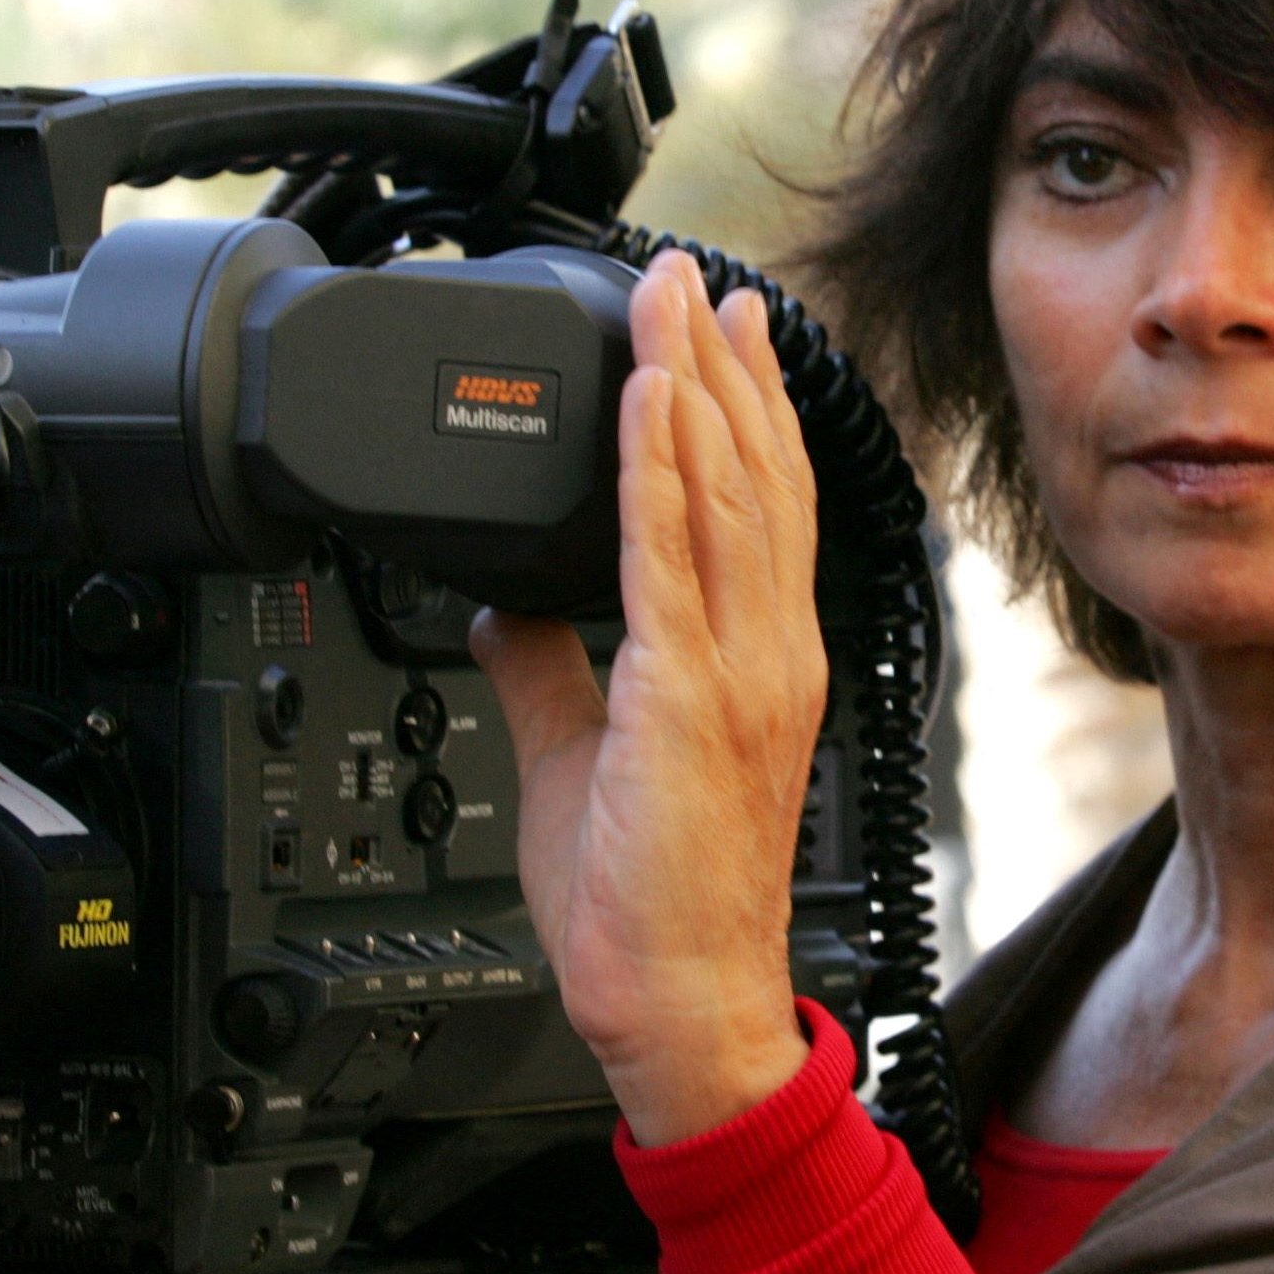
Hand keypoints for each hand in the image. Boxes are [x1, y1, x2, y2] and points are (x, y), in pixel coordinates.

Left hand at [468, 250, 828, 1145]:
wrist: (672, 999)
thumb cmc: (642, 901)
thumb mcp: (578, 752)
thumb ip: (550, 665)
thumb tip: (507, 598)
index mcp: (755, 662)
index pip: (764, 507)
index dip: (749, 410)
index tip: (726, 331)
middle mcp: (765, 652)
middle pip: (755, 475)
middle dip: (723, 364)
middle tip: (697, 274)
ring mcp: (739, 671)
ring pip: (726, 493)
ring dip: (693, 382)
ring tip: (671, 298)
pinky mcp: (690, 699)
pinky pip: (673, 559)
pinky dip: (661, 468)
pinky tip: (647, 399)